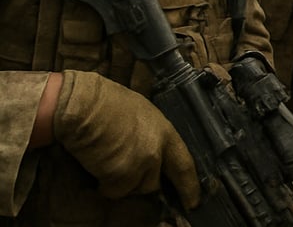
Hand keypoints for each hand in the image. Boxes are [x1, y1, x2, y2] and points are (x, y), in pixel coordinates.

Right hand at [52, 70, 200, 207]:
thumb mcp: (143, 112)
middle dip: (141, 183)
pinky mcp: (121, 175)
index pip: (185, 165)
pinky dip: (104, 185)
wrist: (87, 106)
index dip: (190, 186)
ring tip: (107, 160)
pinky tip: (97, 165)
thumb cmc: (109, 103)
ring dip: (122, 182)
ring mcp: (140, 164)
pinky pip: (113, 191)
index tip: (193, 201)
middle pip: (154, 183)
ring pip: (133, 188)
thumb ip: (152, 134)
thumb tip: (151, 148)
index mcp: (166, 132)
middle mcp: (157, 151)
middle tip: (126, 174)